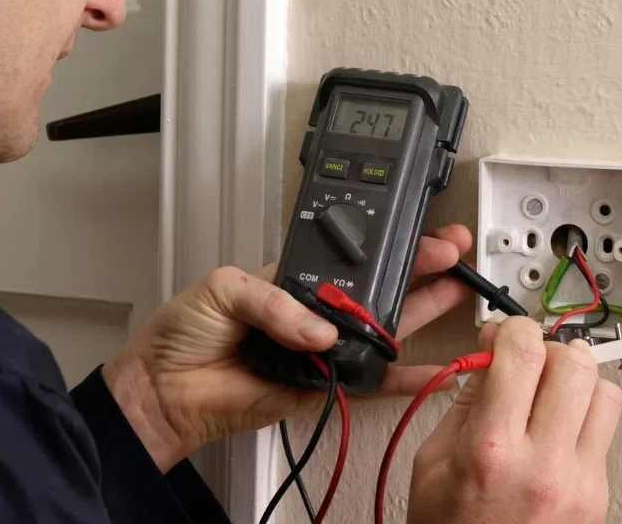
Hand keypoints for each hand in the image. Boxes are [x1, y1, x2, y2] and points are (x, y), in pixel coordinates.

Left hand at [102, 224, 472, 472]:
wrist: (166, 388)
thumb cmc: (185, 331)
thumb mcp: (225, 287)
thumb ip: (276, 301)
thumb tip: (320, 329)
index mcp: (296, 279)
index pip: (352, 258)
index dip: (387, 245)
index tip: (418, 233)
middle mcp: (316, 312)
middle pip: (380, 288)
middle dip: (420, 268)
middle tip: (454, 254)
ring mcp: (324, 349)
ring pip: (385, 328)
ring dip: (422, 310)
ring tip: (456, 291)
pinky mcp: (325, 387)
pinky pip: (370, 381)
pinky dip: (402, 378)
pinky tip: (430, 368)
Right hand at [408, 317, 621, 523]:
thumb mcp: (431, 461)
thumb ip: (466, 400)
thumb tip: (492, 356)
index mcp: (492, 451)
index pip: (523, 352)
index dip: (512, 328)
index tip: (502, 334)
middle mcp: (544, 465)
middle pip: (575, 362)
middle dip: (547, 347)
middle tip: (527, 360)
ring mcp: (580, 484)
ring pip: (605, 391)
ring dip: (575, 379)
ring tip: (547, 393)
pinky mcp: (598, 497)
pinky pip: (606, 430)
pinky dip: (582, 415)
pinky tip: (555, 427)